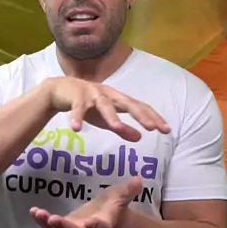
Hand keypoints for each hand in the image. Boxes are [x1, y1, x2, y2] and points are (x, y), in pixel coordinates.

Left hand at [30, 176, 141, 227]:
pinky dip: (42, 221)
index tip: (92, 222)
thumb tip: (139, 180)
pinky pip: (52, 227)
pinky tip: (33, 211)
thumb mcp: (123, 195)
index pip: (102, 227)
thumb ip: (130, 189)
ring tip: (37, 213)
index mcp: (105, 223)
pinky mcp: (66, 226)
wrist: (109, 217)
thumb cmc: (116, 205)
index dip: (98, 226)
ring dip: (48, 225)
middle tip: (52, 219)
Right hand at [45, 76, 169, 140]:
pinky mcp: (75, 96)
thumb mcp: (105, 119)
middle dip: (140, 114)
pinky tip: (77, 128)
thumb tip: (140, 138)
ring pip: (104, 104)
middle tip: (152, 127)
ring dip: (111, 115)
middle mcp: (107, 93)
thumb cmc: (87, 104)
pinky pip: (77, 107)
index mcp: (117, 99)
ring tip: (117, 128)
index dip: (153, 117)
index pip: (139, 107)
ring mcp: (91, 93)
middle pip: (127, 102)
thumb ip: (121, 128)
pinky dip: (77, 117)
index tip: (166, 130)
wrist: (60, 89)